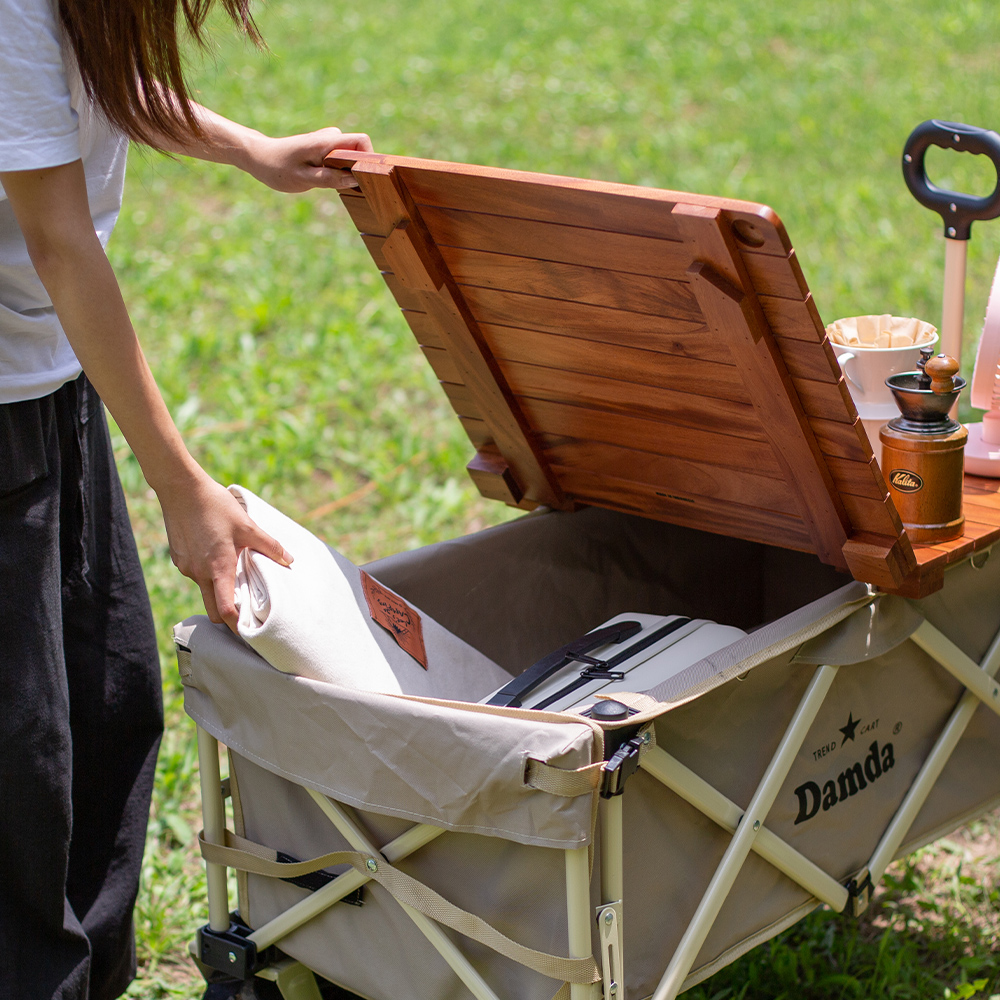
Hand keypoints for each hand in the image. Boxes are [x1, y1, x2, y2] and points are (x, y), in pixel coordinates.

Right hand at [157, 468, 292, 630]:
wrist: (181, 488)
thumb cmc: (215, 506)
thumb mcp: (247, 525)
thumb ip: (269, 546)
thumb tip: (289, 560)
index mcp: (218, 569)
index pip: (225, 611)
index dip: (236, 626)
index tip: (249, 632)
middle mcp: (198, 573)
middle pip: (212, 609)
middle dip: (227, 616)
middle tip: (245, 614)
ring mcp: (185, 567)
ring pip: (204, 590)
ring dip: (218, 591)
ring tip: (235, 579)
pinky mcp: (178, 558)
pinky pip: (194, 574)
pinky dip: (207, 574)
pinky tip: (217, 557)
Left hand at [243, 127, 373, 191]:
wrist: (259, 157)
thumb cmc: (277, 168)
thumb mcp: (303, 179)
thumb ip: (330, 179)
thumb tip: (355, 179)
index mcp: (326, 142)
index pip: (362, 142)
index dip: (370, 159)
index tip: (366, 178)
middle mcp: (329, 138)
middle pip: (359, 150)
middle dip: (360, 169)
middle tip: (350, 188)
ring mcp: (327, 142)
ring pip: (351, 155)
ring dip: (349, 171)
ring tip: (335, 186)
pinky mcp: (324, 148)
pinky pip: (342, 158)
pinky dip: (341, 171)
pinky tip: (329, 182)